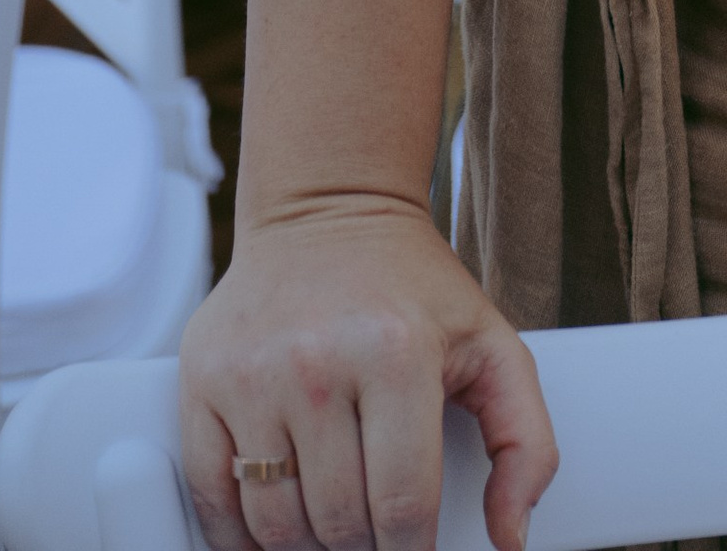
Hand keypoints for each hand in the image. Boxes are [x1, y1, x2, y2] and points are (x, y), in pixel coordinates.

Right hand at [179, 195, 557, 550]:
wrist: (330, 209)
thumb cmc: (413, 286)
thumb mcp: (492, 344)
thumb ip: (525, 441)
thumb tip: (512, 537)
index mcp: (396, 353)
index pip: (402, 507)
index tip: (415, 548)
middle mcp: (317, 363)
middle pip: (339, 523)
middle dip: (363, 546)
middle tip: (375, 529)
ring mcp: (252, 374)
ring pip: (276, 524)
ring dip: (308, 543)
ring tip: (333, 518)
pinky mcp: (202, 381)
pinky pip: (213, 501)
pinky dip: (241, 536)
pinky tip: (275, 523)